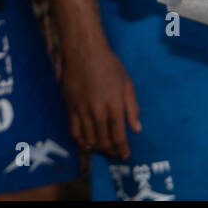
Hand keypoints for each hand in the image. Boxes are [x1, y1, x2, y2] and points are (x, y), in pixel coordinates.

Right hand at [60, 41, 140, 159]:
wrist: (85, 52)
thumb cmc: (109, 65)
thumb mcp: (127, 84)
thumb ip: (133, 108)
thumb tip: (136, 129)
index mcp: (115, 106)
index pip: (119, 136)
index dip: (122, 149)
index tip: (125, 155)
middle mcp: (98, 111)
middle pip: (103, 141)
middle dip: (110, 151)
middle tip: (114, 153)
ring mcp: (82, 111)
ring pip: (89, 139)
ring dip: (96, 148)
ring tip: (102, 150)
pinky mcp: (70, 107)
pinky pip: (74, 131)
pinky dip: (81, 141)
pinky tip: (86, 143)